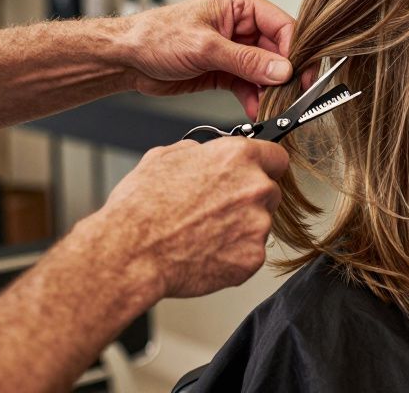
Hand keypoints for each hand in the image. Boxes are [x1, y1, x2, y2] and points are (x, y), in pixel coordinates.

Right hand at [95, 137, 288, 298]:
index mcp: (238, 157)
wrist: (132, 252)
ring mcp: (257, 225)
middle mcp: (255, 187)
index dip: (264, 166)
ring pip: (259, 224)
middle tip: (218, 211)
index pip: (276, 157)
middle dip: (249, 200)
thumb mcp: (164, 157)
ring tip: (203, 234)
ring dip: (240, 229)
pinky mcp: (252, 258)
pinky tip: (205, 252)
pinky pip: (249, 253)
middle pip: (270, 192)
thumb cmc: (142, 207)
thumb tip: (205, 153)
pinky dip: (232, 256)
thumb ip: (199, 152)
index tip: (259, 174)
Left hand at [122, 0, 294, 116]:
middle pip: (280, 51)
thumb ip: (246, 60)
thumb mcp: (204, 47)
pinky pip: (251, 85)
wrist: (128, 59)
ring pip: (268, 71)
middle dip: (284, 76)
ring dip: (271, 91)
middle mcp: (242, 24)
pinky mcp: (228, 70)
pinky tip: (256, 110)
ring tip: (273, 108)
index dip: (295, 51)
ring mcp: (237, 48)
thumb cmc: (156, 37)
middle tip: (290, 98)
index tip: (300, 76)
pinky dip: (255, 99)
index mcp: (240, 4)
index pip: (283, 26)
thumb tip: (282, 70)